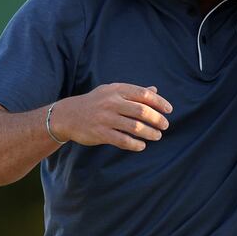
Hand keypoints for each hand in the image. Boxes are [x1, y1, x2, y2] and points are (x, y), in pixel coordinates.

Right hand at [51, 84, 172, 151]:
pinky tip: (142, 146)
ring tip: (157, 136)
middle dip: (157, 119)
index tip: (169, 110)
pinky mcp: (100, 133)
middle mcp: (111, 102)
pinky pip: (123, 140)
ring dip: (150, 133)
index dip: (159, 102)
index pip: (144, 94)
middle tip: (165, 125)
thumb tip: (155, 90)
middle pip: (142, 111)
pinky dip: (135, 144)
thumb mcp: (112, 91)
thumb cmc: (95, 102)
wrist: (67, 115)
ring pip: (135, 127)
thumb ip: (133, 92)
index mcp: (117, 90)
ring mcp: (105, 118)